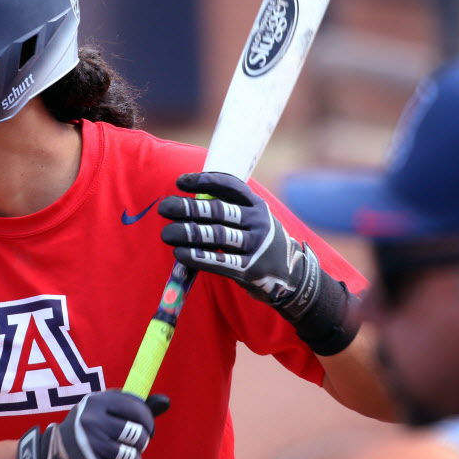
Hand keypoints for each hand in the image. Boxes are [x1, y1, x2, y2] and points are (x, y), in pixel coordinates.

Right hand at [16, 391, 168, 458]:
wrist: (48, 458)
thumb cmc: (86, 431)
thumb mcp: (102, 411)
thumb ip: (133, 407)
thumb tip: (166, 401)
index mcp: (96, 401)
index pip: (138, 410)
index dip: (148, 422)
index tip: (145, 429)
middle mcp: (92, 422)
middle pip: (138, 436)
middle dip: (140, 444)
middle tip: (132, 446)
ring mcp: (90, 447)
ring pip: (133, 458)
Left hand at [160, 172, 359, 355]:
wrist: (293, 276)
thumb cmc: (262, 243)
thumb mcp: (255, 221)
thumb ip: (231, 211)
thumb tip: (190, 203)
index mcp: (257, 205)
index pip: (229, 186)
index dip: (203, 182)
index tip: (180, 182)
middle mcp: (258, 222)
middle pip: (218, 211)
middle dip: (188, 208)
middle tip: (164, 208)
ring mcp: (256, 246)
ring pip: (217, 236)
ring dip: (188, 233)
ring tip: (166, 233)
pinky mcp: (250, 270)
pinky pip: (220, 262)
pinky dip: (198, 257)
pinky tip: (180, 254)